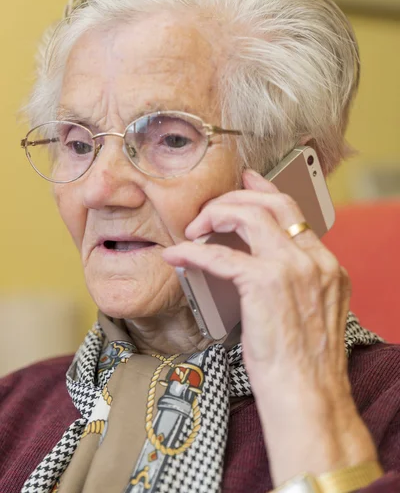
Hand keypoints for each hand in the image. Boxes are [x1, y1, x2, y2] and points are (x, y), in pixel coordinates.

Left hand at [162, 169, 377, 484]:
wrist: (309, 397)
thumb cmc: (302, 365)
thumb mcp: (308, 313)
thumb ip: (293, 282)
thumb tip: (253, 264)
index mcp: (325, 265)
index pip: (293, 212)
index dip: (265, 190)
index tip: (245, 180)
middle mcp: (313, 259)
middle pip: (271, 203)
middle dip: (234, 197)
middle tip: (208, 209)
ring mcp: (292, 268)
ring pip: (248, 214)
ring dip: (213, 215)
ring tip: (193, 230)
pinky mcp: (266, 283)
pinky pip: (219, 254)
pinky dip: (193, 251)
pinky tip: (177, 255)